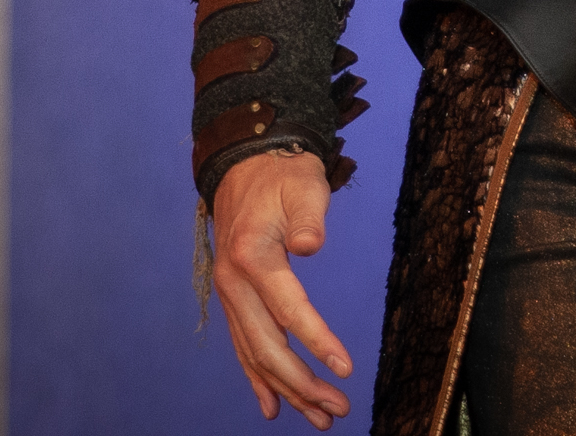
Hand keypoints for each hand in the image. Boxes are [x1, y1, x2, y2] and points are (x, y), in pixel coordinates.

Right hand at [209, 149, 350, 427]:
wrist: (245, 165)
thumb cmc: (282, 175)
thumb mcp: (302, 184)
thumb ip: (308, 216)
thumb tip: (310, 245)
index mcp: (252, 256)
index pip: (288, 308)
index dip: (316, 339)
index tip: (345, 367)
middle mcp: (234, 283)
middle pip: (267, 345)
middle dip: (303, 383)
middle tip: (338, 409)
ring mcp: (230, 295)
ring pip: (255, 354)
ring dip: (287, 389)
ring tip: (321, 417)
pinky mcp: (234, 299)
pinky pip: (243, 347)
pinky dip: (258, 379)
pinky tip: (275, 406)